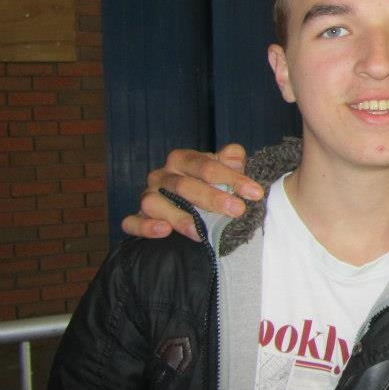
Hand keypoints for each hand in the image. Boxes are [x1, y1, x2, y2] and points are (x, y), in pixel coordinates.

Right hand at [120, 144, 263, 240]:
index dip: (232, 178)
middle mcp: (162, 175)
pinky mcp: (138, 217)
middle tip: (237, 210)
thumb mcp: (223, 170)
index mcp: (182, 160)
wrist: (188, 204)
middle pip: (184, 185)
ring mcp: (148, 196)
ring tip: (200, 230)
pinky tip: (164, 231)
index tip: (255, 193)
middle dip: (213, 198)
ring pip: (155, 203)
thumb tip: (235, 158)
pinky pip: (132, 221)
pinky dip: (145, 226)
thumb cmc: (209, 184)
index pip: (206, 166)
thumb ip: (231, 161)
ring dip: (179, 217)